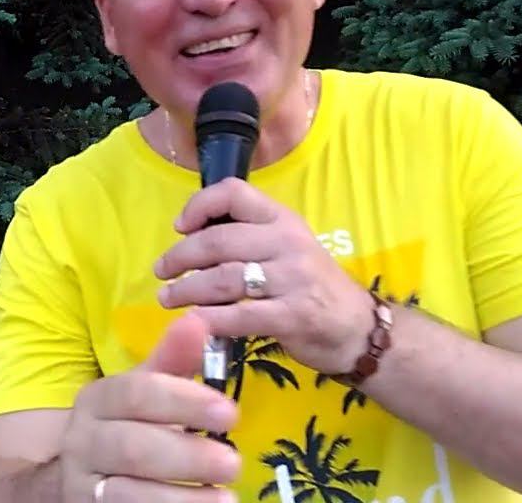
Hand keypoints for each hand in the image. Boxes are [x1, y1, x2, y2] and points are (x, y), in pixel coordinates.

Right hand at [59, 313, 240, 502]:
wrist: (78, 478)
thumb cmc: (124, 427)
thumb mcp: (145, 393)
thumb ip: (173, 362)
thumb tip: (200, 322)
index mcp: (97, 400)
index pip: (136, 394)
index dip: (183, 402)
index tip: (230, 413)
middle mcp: (82, 441)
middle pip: (133, 447)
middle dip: (187, 456)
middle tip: (233, 463)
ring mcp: (84, 484)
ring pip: (127, 493)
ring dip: (181, 498)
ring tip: (226, 498)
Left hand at [153, 177, 371, 375]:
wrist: (359, 328)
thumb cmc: (312, 285)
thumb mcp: (286, 247)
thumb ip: (248, 237)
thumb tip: (192, 235)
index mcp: (282, 220)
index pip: (234, 193)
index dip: (199, 205)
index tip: (180, 227)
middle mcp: (287, 242)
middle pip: (219, 240)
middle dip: (181, 256)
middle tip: (162, 270)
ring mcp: (293, 279)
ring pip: (223, 278)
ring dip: (187, 289)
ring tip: (168, 297)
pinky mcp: (293, 316)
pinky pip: (241, 315)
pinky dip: (211, 319)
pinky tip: (195, 322)